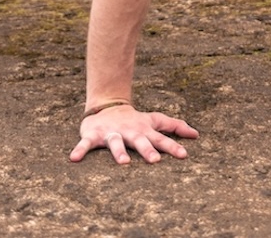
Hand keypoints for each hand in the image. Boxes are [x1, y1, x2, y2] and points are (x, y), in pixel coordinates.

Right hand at [69, 105, 199, 163]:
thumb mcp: (154, 121)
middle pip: (140, 141)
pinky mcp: (94, 135)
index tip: (184, 155)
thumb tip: (197, 135)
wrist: (107, 107)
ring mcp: (111, 133)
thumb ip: (175, 126)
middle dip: (147, 150)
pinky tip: (74, 159)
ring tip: (123, 163)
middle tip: (155, 161)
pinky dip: (80, 150)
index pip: (161, 139)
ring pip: (115, 143)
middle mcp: (129, 132)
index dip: (173, 146)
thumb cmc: (136, 120)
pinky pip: (86, 144)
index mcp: (144, 131)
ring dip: (118, 152)